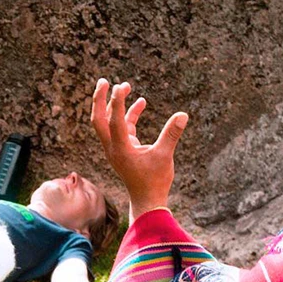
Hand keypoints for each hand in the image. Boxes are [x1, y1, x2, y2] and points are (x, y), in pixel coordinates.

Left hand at [90, 79, 187, 221]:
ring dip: (114, 105)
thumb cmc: (154, 181)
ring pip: (109, 122)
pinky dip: (129, 115)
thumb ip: (171, 135)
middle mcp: (113, 147)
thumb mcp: (164, 156)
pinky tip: (142, 102)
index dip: (117, 102)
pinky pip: (122, 128)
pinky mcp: (124, 149)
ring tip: (124, 86)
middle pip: (99, 119)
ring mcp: (116, 148)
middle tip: (103, 81)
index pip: (114, 121)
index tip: (122, 86)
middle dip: (100, 100)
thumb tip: (183, 114)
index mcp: (120, 149)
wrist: (147, 200)